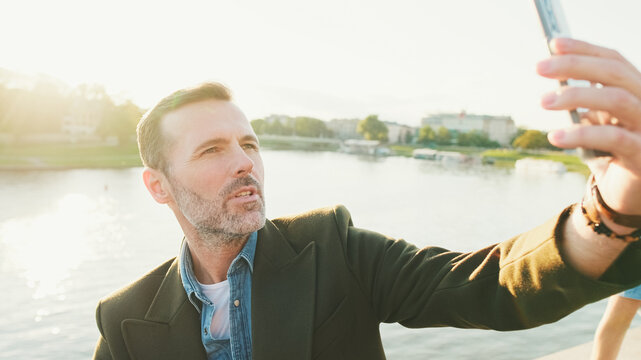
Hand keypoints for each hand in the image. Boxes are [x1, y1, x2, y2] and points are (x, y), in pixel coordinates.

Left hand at [536, 38, 640, 220]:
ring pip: (616, 99)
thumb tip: (552, 72)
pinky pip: (614, 138)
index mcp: (635, 91)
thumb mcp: (594, 122)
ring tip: (543, 101)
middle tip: (539, 67)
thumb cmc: (609, 153)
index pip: (613, 60)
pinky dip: (581, 135)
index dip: (584, 49)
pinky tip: (555, 137)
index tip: (553, 44)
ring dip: (575, 96)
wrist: (628, 195)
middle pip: (615, 73)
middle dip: (574, 65)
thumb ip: (582, 100)